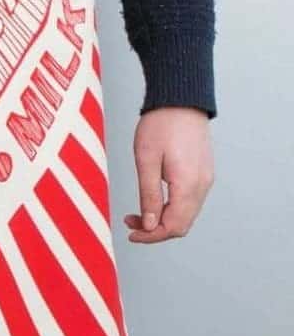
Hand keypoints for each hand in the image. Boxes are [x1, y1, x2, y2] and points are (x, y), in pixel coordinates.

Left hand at [123, 106, 213, 243]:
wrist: (180, 100)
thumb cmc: (160, 124)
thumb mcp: (145, 159)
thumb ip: (148, 194)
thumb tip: (149, 224)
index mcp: (188, 184)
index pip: (173, 226)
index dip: (151, 235)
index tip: (132, 234)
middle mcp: (202, 186)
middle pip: (182, 224)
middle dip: (156, 229)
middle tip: (130, 222)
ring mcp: (205, 179)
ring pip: (186, 213)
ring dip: (163, 218)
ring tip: (138, 211)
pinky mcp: (203, 172)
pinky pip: (190, 200)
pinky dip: (172, 206)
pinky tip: (155, 198)